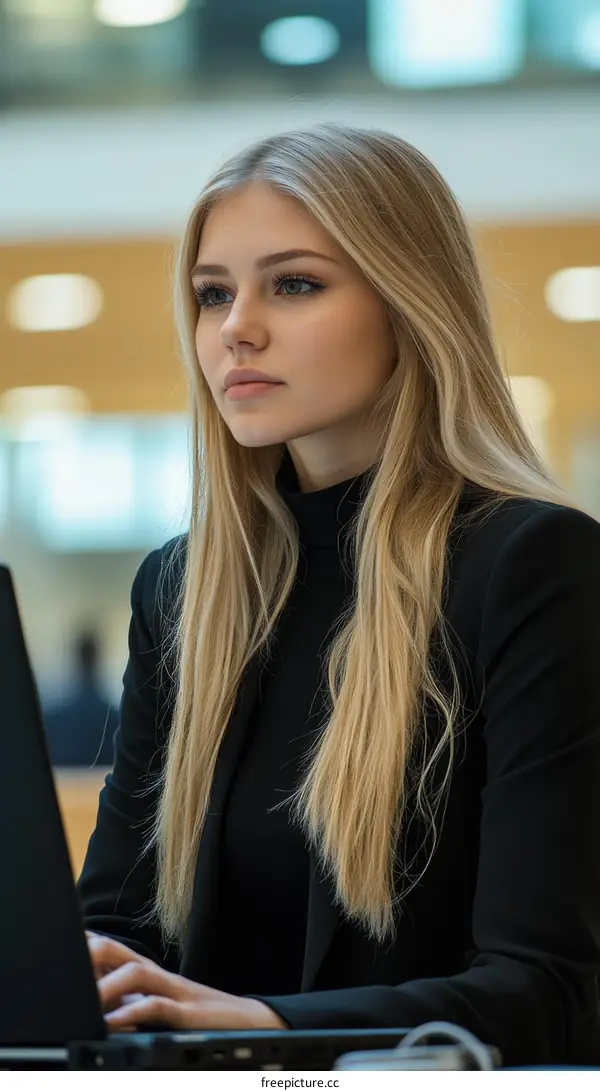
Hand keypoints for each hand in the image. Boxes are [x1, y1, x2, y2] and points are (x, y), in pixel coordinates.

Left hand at [85, 932, 288, 1031]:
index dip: (83, 945)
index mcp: (146, 973)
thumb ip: (127, 998)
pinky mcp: (188, 1012)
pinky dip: (133, 1012)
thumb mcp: (156, 1005)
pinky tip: (115, 1021)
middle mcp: (157, 975)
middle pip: (119, 950)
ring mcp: (174, 990)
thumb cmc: (196, 1016)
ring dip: (107, 985)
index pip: (109, 949)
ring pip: (136, 973)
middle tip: (65, 965)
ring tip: (85, 999)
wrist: (247, 1022)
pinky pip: (157, 1006)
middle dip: (90, 953)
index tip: (57, 943)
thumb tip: (91, 996)